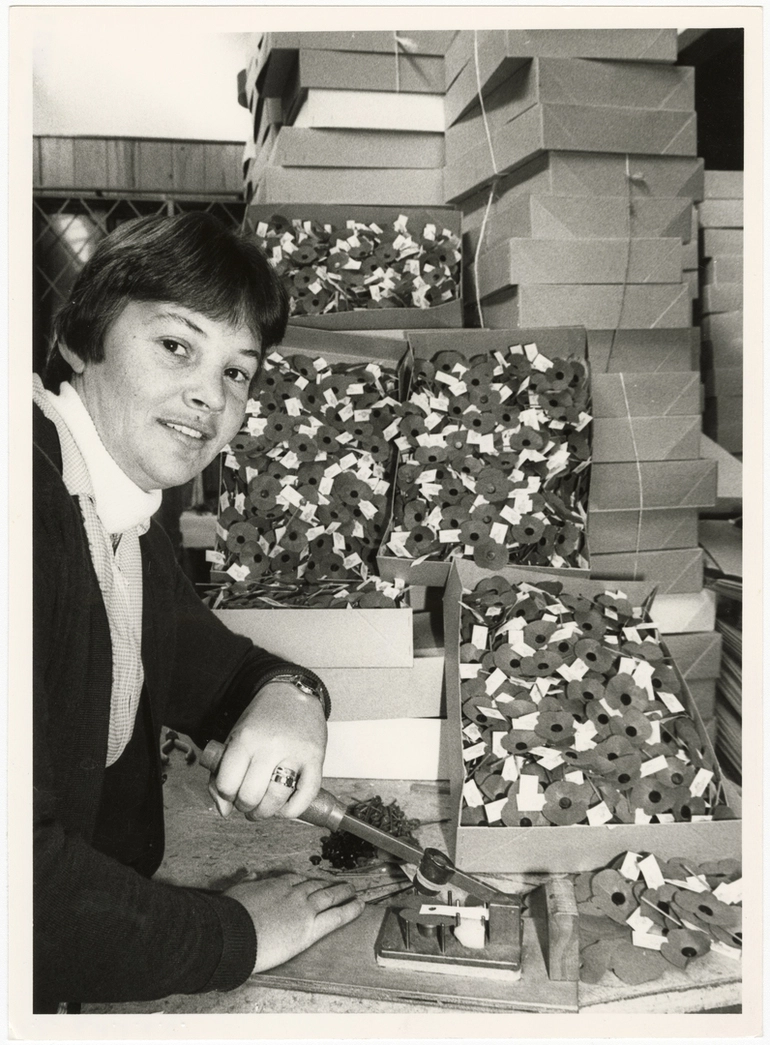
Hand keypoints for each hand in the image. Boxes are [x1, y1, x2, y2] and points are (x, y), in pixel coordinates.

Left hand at [208, 682, 326, 820]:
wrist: (293, 694)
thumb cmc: (262, 719)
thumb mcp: (235, 738)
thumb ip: (222, 774)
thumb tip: (224, 811)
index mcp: (246, 739)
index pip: (227, 784)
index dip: (226, 796)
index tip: (231, 793)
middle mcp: (270, 745)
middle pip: (251, 795)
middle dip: (245, 807)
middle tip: (248, 802)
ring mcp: (295, 753)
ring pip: (277, 799)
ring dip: (266, 812)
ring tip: (263, 808)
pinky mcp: (316, 758)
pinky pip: (306, 795)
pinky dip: (293, 810)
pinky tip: (284, 808)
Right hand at [225, 873, 363, 972]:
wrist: (234, 933)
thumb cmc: (232, 915)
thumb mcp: (237, 891)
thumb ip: (248, 882)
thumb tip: (250, 873)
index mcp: (275, 884)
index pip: (296, 879)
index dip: (307, 881)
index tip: (311, 882)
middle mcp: (293, 893)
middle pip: (316, 885)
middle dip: (329, 884)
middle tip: (339, 884)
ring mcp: (304, 909)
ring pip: (329, 896)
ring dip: (343, 892)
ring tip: (353, 891)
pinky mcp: (311, 928)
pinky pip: (336, 916)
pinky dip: (350, 909)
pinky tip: (360, 906)